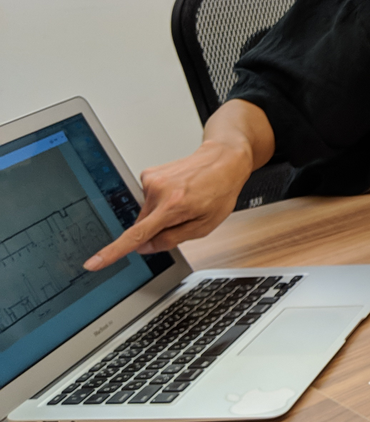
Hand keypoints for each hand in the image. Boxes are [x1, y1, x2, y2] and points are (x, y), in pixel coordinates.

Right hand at [83, 139, 250, 269]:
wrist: (223, 159)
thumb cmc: (220, 190)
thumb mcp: (206, 225)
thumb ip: (173, 239)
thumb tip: (144, 248)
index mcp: (173, 206)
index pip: (137, 235)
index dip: (113, 251)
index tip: (93, 263)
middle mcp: (158, 191)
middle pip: (143, 226)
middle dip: (158, 229)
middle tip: (184, 216)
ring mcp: (151, 180)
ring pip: (146, 213)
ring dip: (161, 213)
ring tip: (185, 199)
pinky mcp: (148, 174)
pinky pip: (148, 199)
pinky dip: (160, 200)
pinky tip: (178, 190)